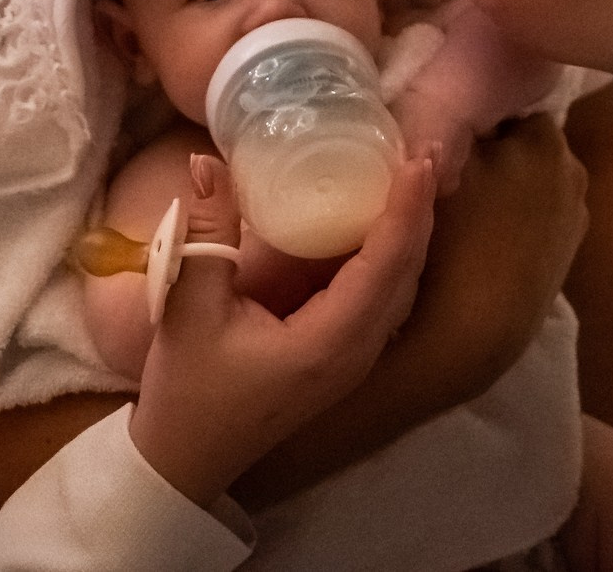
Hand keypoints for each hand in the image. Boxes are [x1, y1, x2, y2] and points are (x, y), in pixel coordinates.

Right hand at [129, 153, 434, 506]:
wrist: (184, 461)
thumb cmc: (187, 392)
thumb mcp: (190, 308)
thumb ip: (207, 235)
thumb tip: (208, 161)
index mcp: (328, 343)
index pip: (384, 267)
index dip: (405, 212)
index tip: (419, 161)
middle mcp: (356, 353)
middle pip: (406, 274)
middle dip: (420, 212)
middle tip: (428, 152)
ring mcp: (354, 360)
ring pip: (402, 288)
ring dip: (412, 232)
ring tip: (416, 177)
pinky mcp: (342, 358)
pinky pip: (384, 299)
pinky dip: (393, 256)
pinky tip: (384, 224)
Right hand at [401, 112, 588, 391]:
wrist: (477, 335)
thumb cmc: (451, 239)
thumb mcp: (433, 163)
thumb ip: (441, 119)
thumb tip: (437, 95)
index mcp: (545, 139)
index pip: (506, 102)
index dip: (471, 114)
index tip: (442, 133)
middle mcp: (573, 171)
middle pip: (519, 142)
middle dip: (490, 151)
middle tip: (445, 172)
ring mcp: (574, 219)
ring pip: (527, 183)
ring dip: (502, 188)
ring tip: (460, 212)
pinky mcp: (566, 258)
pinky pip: (534, 221)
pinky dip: (513, 224)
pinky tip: (479, 244)